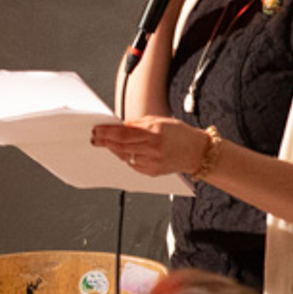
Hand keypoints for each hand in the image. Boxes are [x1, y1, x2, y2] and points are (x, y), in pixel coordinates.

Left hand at [90, 116, 210, 176]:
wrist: (197, 152)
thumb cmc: (179, 134)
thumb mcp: (159, 121)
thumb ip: (137, 124)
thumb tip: (118, 125)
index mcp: (154, 133)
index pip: (123, 133)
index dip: (106, 132)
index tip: (96, 130)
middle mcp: (153, 148)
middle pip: (121, 145)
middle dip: (105, 141)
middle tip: (95, 138)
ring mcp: (153, 162)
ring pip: (125, 156)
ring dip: (116, 149)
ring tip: (109, 143)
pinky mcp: (153, 172)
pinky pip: (133, 164)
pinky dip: (128, 158)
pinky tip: (128, 152)